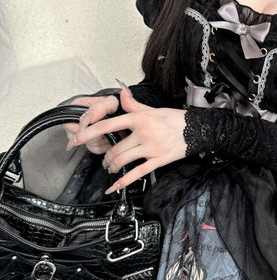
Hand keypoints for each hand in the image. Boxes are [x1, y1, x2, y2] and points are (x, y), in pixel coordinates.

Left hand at [69, 87, 186, 193]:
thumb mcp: (152, 109)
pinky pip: (138, 172)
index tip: (77, 138)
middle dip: (106, 157)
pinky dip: (124, 181)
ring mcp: (151, 147)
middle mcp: (143, 133)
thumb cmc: (174, 119)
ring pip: (123, 160)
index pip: (109, 124)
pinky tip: (115, 186)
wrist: (197, 130)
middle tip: (104, 161)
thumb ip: (133, 103)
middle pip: (115, 148)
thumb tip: (120, 92)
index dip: (90, 132)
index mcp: (139, 118)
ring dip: (113, 166)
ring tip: (111, 168)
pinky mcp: (159, 160)